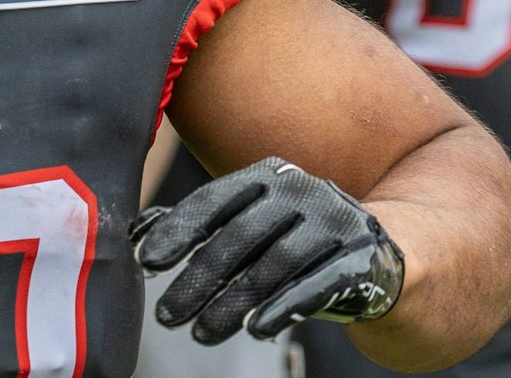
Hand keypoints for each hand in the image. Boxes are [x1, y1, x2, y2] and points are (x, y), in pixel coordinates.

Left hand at [131, 156, 404, 343]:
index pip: (214, 201)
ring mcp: (336, 222)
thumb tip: (133, 233)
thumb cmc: (294, 239)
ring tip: (200, 334)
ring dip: (233, 303)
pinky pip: (318, 284)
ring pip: (275, 265)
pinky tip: (254, 329)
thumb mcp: (249, 224)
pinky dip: (284, 306)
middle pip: (240, 237)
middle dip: (199, 279)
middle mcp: (303, 191)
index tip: (146, 262)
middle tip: (167, 315)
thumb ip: (198, 224)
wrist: (377, 255)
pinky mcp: (362, 257)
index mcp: (268, 175)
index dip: (178, 230)